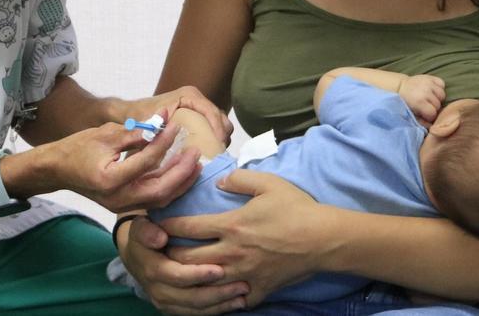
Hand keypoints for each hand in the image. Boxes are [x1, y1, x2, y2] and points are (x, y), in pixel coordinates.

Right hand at [45, 122, 201, 211]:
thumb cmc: (78, 148)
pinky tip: (182, 172)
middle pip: (160, 190)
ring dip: (181, 182)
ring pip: (160, 199)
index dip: (163, 142)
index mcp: (110, 179)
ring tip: (195, 163)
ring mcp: (121, 205)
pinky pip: (154, 200)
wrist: (58, 170)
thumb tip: (162, 121)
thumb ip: (135, 132)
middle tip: (195, 151)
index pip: (146, 161)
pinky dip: (170, 187)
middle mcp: (117, 198)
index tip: (174, 125)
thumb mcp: (105, 134)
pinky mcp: (125, 205)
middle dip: (182, 171)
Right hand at [117, 216, 249, 314]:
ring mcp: (165, 302)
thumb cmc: (145, 235)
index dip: (198, 274)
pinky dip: (215, 310)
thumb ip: (148, 231)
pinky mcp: (173, 308)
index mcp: (152, 269)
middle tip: (242, 285)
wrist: (134, 255)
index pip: (177, 275)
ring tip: (243, 295)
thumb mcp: (141, 227)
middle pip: (190, 297)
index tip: (220, 270)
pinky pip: (195, 313)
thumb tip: (160, 237)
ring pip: (195, 308)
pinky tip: (234, 303)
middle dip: (217, 293)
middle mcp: (158, 289)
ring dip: (220, 304)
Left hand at [125, 86, 233, 146]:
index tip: (219, 145)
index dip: (218, 128)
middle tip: (219, 155)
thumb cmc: (140, 115)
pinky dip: (215, 139)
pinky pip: (214, 127)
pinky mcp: (199, 117)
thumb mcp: (147, 123)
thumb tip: (164, 137)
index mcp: (189, 96)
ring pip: (220, 123)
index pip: (210, 111)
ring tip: (215, 156)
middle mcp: (197, 99)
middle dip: (222, 135)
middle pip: (220, 117)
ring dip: (220, 138)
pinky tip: (209, 153)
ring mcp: (199, 108)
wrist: (133, 112)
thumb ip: (154, 129)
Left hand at [158, 170, 324, 308]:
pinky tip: (213, 293)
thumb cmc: (296, 208)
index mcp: (231, 225)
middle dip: (168, 256)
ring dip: (188, 277)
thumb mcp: (267, 183)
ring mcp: (243, 274)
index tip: (155, 224)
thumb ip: (238, 179)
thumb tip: (219, 181)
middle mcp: (231, 252)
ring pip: (204, 281)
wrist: (323, 239)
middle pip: (187, 259)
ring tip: (176, 273)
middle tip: (159, 252)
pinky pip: (232, 299)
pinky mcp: (258, 289)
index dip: (167, 226)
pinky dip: (220, 297)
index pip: (188, 227)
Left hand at [398, 74, 444, 123]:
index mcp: (419, 102)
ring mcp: (428, 83)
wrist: (400, 87)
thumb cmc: (406, 102)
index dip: (430, 116)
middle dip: (433, 108)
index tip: (426, 115)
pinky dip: (439, 88)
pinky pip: (442, 84)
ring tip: (430, 99)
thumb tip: (432, 126)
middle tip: (427, 107)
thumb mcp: (411, 114)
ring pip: (442, 95)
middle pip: (438, 105)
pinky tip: (433, 91)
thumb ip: (421, 121)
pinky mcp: (431, 77)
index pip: (433, 113)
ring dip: (438, 98)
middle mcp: (425, 91)